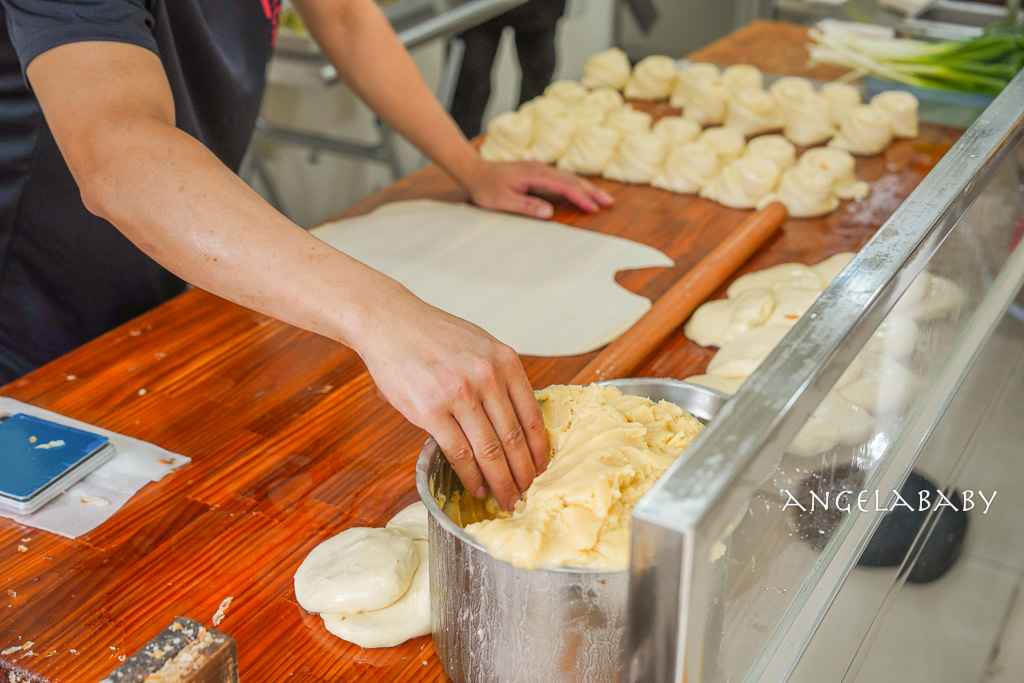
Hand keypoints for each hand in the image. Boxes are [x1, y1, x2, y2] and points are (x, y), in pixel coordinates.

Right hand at [355, 286, 547, 510]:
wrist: (390, 322)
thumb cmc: (434, 335)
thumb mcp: (481, 345)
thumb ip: (501, 376)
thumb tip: (519, 418)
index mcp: (505, 361)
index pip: (532, 417)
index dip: (539, 450)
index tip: (542, 469)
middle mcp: (487, 377)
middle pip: (514, 439)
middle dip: (523, 473)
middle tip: (528, 494)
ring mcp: (459, 395)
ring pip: (489, 451)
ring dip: (500, 481)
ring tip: (506, 498)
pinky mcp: (431, 410)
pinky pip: (458, 452)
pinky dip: (470, 475)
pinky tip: (477, 487)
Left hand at [465, 160, 613, 219]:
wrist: (473, 171)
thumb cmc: (486, 188)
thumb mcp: (502, 201)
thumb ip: (525, 206)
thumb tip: (548, 213)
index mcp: (535, 175)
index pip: (564, 186)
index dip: (580, 197)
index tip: (593, 208)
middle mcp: (540, 168)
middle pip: (572, 179)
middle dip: (591, 191)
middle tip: (608, 203)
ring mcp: (539, 169)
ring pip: (568, 177)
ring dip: (586, 188)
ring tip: (601, 198)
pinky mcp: (537, 172)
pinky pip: (561, 178)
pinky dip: (574, 185)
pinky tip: (580, 192)